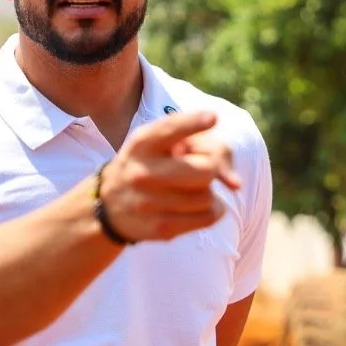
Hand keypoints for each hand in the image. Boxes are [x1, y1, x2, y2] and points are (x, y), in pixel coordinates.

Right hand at [96, 111, 242, 242]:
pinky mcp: (161, 228)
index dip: (192, 123)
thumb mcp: (159, 144)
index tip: (213, 117)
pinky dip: (212, 210)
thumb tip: (235, 184)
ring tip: (189, 188)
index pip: (169, 130)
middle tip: (202, 169)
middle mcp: (141, 173)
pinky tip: (196, 205)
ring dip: (208, 191)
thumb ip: (200, 144)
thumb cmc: (148, 165)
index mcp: (141, 144)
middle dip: (212, 169)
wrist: (110, 205)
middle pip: (205, 170)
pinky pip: (208, 217)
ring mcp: (149, 203)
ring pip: (209, 196)